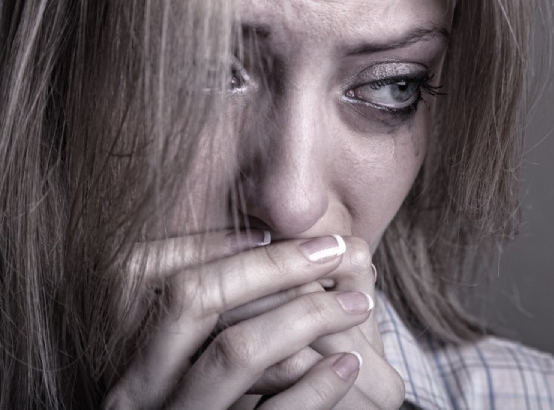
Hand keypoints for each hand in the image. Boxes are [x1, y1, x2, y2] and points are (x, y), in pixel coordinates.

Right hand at [103, 231, 372, 408]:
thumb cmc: (214, 399)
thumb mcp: (193, 356)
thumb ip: (218, 305)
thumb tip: (271, 237)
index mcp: (123, 351)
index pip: (143, 271)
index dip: (211, 242)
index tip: (270, 232)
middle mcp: (135, 389)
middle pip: (192, 298)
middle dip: (272, 265)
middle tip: (334, 249)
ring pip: (235, 351)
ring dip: (307, 315)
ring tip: (359, 303)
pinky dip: (317, 385)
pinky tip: (348, 364)